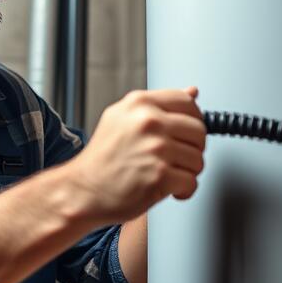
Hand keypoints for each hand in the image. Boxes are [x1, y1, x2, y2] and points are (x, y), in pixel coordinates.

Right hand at [63, 87, 206, 225]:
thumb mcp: (123, 118)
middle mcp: (149, 122)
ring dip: (187, 172)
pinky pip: (191, 182)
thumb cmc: (102, 158)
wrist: (82, 190)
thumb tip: (193, 92)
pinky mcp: (160, 176)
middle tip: (176, 159)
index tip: (187, 133)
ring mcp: (156, 149)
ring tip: (168, 174)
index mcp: (140, 104)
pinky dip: (183, 191)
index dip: (194, 120)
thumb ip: (159, 105)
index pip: (188, 102)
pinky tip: (169, 189)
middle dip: (193, 149)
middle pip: (199, 131)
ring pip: (198, 158)